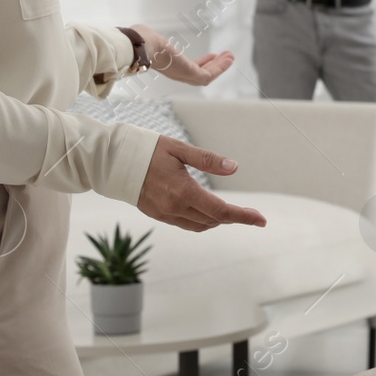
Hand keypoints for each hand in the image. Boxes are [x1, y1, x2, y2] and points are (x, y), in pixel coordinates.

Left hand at [132, 24, 232, 86]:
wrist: (140, 46)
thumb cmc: (140, 41)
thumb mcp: (150, 39)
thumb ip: (151, 39)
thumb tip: (142, 32)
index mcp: (169, 65)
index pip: (189, 68)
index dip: (202, 63)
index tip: (211, 56)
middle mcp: (177, 73)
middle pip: (201, 73)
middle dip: (215, 65)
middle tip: (226, 56)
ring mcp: (183, 75)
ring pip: (207, 75)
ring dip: (220, 67)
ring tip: (231, 57)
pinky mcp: (189, 74)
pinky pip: (209, 74)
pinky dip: (220, 68)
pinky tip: (228, 58)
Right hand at [136, 137, 266, 231]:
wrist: (114, 162)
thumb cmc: (149, 150)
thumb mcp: (180, 149)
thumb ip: (208, 160)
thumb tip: (234, 168)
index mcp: (183, 192)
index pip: (221, 211)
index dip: (243, 217)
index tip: (261, 220)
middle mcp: (175, 208)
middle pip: (213, 220)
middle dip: (235, 218)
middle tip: (252, 214)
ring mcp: (165, 214)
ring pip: (200, 225)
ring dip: (218, 220)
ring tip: (234, 214)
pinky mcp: (157, 215)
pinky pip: (186, 224)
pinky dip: (202, 221)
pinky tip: (209, 212)